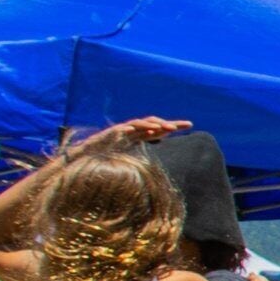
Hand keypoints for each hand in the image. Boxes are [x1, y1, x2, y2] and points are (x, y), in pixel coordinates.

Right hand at [74, 116, 191, 153]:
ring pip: (139, 124)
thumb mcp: (133, 156)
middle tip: (178, 127)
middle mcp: (134, 130)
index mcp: (140, 135)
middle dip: (165, 124)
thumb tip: (161, 152)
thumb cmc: (110, 156)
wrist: (89, 156)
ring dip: (150, 125)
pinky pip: (122, 129)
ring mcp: (123, 130)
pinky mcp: (112, 133)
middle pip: (153, 123)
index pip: (160, 128)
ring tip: (161, 128)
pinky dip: (129, 128)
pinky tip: (135, 129)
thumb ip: (145, 153)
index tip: (189, 124)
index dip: (173, 125)